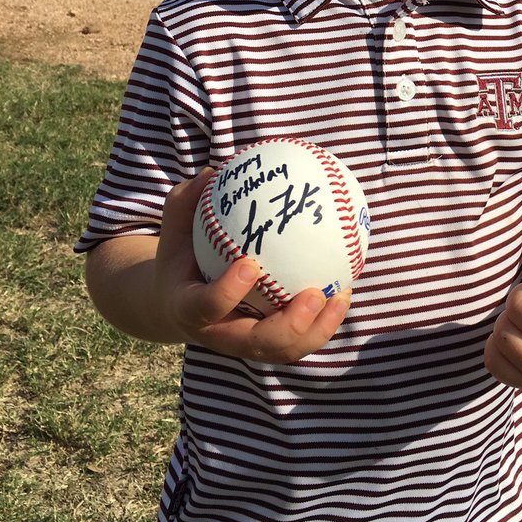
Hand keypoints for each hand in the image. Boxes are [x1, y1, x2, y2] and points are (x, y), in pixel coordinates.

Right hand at [154, 170, 350, 364]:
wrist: (177, 299)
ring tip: (341, 295)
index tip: (249, 264)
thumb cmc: (181, 251)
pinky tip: (346, 289)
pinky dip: (325, 320)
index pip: (206, 307)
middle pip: (255, 345)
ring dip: (317, 329)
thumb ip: (189, 198)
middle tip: (313, 295)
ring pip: (284, 350)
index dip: (227, 292)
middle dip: (288, 325)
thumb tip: (216, 171)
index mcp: (189, 308)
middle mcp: (219, 335)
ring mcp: (245, 344)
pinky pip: (300, 339)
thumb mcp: (175, 222)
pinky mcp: (268, 344)